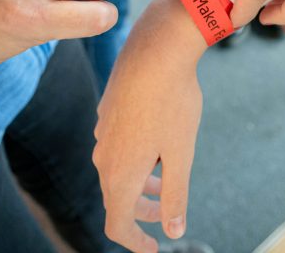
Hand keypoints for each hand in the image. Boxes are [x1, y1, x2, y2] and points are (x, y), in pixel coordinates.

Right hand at [94, 0, 207, 251]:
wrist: (156, 51)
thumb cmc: (172, 103)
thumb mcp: (181, 155)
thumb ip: (176, 196)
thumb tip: (175, 231)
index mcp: (120, 175)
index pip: (118, 225)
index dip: (136, 243)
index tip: (156, 248)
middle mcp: (104, 157)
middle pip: (118, 199)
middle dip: (144, 212)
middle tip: (168, 214)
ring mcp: (103, 134)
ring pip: (119, 171)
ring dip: (142, 184)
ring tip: (167, 179)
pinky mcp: (108, 114)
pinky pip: (118, 148)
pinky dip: (137, 159)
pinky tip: (159, 143)